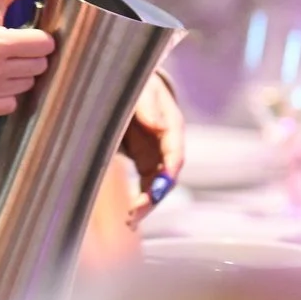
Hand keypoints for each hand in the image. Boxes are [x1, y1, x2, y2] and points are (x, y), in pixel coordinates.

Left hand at [122, 71, 185, 223]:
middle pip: (167, 175)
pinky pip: (146, 183)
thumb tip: (161, 127)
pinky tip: (130, 217)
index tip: (158, 191)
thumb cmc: (136, 83)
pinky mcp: (144, 159)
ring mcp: (157, 153)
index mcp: (172, 126)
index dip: (168, 173)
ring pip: (157, 184)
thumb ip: (148, 108)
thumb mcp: (141, 90)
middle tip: (136, 212)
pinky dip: (140, 200)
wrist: (125, 78)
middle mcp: (168, 143)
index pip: (175, 153)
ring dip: (147, 203)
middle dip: (155, 196)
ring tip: (131, 220)